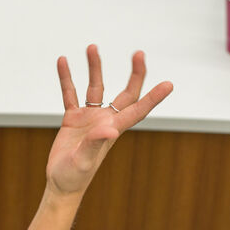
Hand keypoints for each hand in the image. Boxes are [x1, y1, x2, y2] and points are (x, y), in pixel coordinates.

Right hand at [46, 45, 172, 197]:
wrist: (60, 182)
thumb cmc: (75, 176)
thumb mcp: (85, 161)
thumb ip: (96, 144)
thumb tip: (110, 130)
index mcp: (113, 129)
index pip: (138, 109)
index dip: (154, 97)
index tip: (168, 84)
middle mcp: (105, 119)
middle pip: (125, 92)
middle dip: (134, 74)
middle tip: (139, 53)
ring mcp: (89, 117)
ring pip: (95, 86)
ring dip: (95, 67)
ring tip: (91, 47)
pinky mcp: (73, 117)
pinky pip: (70, 93)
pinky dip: (67, 78)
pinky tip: (63, 62)